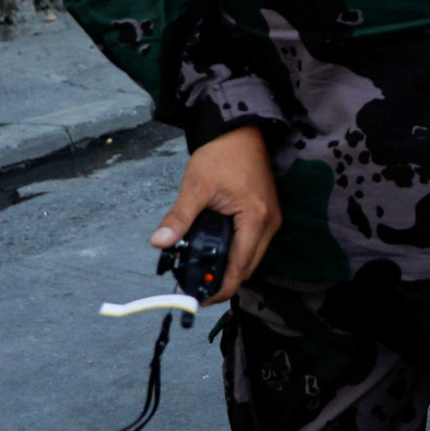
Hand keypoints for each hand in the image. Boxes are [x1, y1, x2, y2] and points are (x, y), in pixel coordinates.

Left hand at [151, 124, 278, 303]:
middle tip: (194, 286)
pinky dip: (235, 253)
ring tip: (200, 270)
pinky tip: (213, 252)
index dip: (220, 287)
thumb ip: (179, 217)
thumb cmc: (222, 155)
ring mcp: (270, 218)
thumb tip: (159, 242)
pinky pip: (253, 244)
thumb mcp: (196, 186)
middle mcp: (269, 223)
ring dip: (229, 267)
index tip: (198, 299)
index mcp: (255, 218)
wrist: (242, 131)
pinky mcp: (266, 213)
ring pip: (252, 257)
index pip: (240, 267)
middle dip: (223, 280)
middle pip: (249, 267)